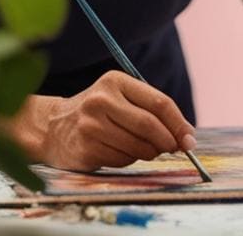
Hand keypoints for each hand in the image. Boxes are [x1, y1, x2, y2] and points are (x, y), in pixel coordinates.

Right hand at [20, 70, 196, 170]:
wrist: (53, 128)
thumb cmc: (98, 113)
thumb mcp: (120, 99)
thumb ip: (151, 111)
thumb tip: (186, 135)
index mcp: (115, 81)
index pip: (159, 102)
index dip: (179, 123)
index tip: (190, 139)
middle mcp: (101, 100)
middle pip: (150, 126)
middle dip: (168, 141)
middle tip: (174, 149)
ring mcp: (91, 125)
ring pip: (138, 146)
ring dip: (149, 153)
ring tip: (143, 149)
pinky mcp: (85, 148)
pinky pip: (122, 160)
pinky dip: (130, 160)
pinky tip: (119, 152)